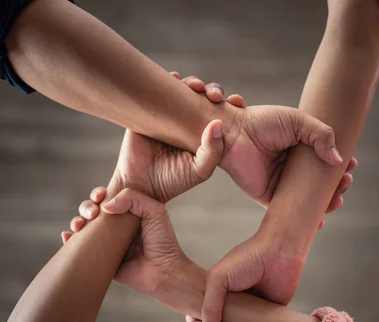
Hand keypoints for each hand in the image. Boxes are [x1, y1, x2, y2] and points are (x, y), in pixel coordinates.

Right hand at [61, 186, 251, 321]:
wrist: (164, 272)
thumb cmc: (163, 242)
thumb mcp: (154, 211)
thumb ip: (133, 198)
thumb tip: (104, 206)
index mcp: (129, 213)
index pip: (108, 197)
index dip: (99, 193)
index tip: (99, 195)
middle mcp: (117, 227)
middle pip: (93, 210)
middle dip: (86, 207)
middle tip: (92, 212)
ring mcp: (108, 244)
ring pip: (84, 228)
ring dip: (76, 221)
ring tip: (79, 225)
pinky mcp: (101, 260)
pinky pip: (81, 250)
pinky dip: (70, 241)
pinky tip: (68, 237)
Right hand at [107, 73, 244, 203]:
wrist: (141, 186)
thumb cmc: (173, 181)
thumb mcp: (199, 170)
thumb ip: (212, 151)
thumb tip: (217, 123)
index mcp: (204, 133)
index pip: (221, 112)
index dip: (231, 103)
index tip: (237, 101)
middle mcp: (188, 121)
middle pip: (205, 97)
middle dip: (213, 90)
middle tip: (215, 95)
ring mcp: (169, 115)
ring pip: (185, 90)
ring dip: (193, 83)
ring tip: (195, 87)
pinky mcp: (149, 111)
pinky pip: (159, 90)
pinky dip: (168, 80)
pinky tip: (174, 77)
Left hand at [220, 105, 344, 207]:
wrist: (233, 132)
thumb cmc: (262, 121)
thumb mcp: (297, 120)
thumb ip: (321, 135)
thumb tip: (338, 159)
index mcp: (300, 147)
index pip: (325, 158)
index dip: (341, 164)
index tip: (352, 166)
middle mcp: (292, 166)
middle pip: (320, 180)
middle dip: (337, 184)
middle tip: (346, 182)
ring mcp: (281, 182)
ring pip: (309, 196)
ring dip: (327, 200)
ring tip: (338, 198)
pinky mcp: (269, 196)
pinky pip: (289, 211)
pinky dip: (305, 217)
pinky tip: (320, 220)